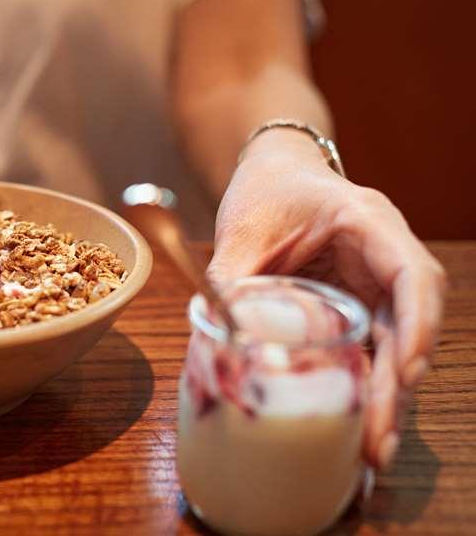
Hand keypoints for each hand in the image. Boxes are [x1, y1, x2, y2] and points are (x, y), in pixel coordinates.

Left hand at [208, 128, 445, 470]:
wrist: (272, 173)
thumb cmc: (264, 189)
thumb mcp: (242, 229)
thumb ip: (229, 279)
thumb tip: (210, 337)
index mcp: (370, 224)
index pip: (414, 276)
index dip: (416, 327)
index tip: (402, 373)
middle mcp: (386, 259)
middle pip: (410, 326)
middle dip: (397, 387)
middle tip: (378, 442)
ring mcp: (377, 287)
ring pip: (395, 348)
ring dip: (385, 400)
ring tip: (368, 453)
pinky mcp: (360, 310)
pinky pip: (370, 352)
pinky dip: (363, 389)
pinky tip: (352, 431)